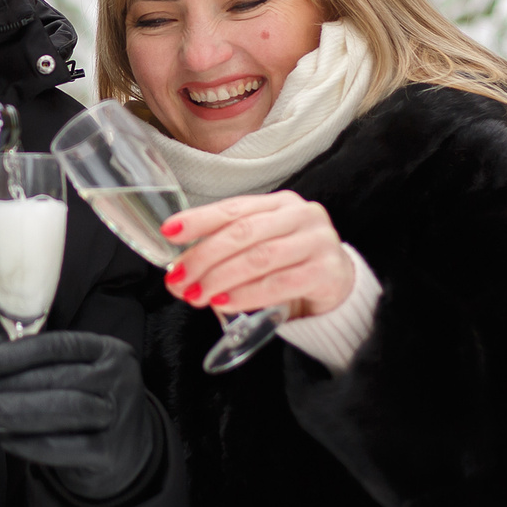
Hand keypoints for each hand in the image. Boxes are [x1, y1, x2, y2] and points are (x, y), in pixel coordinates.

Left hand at [0, 332, 164, 501]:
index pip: (61, 344)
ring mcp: (119, 416)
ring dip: (18, 412)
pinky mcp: (110, 452)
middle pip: (59, 378)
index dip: (21, 351)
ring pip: (65, 409)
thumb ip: (38, 357)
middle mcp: (119, 378)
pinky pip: (66, 447)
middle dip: (10, 385)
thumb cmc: (86, 399)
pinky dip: (31, 444)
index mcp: (107, 350)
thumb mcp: (74, 370)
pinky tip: (6, 440)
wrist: (126, 449)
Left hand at [159, 192, 353, 317]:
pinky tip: (225, 303)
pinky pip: (279, 283)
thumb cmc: (289, 264)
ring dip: (221, 278)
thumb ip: (222, 255)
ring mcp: (317, 241)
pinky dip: (247, 294)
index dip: (198, 220)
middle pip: (243, 233)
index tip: (169, 233)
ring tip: (197, 296)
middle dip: (204, 257)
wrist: (337, 285)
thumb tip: (178, 276)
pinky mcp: (327, 271)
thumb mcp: (258, 249)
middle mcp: (300, 215)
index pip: (233, 208)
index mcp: (278, 203)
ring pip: (259, 258)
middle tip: (179, 279)